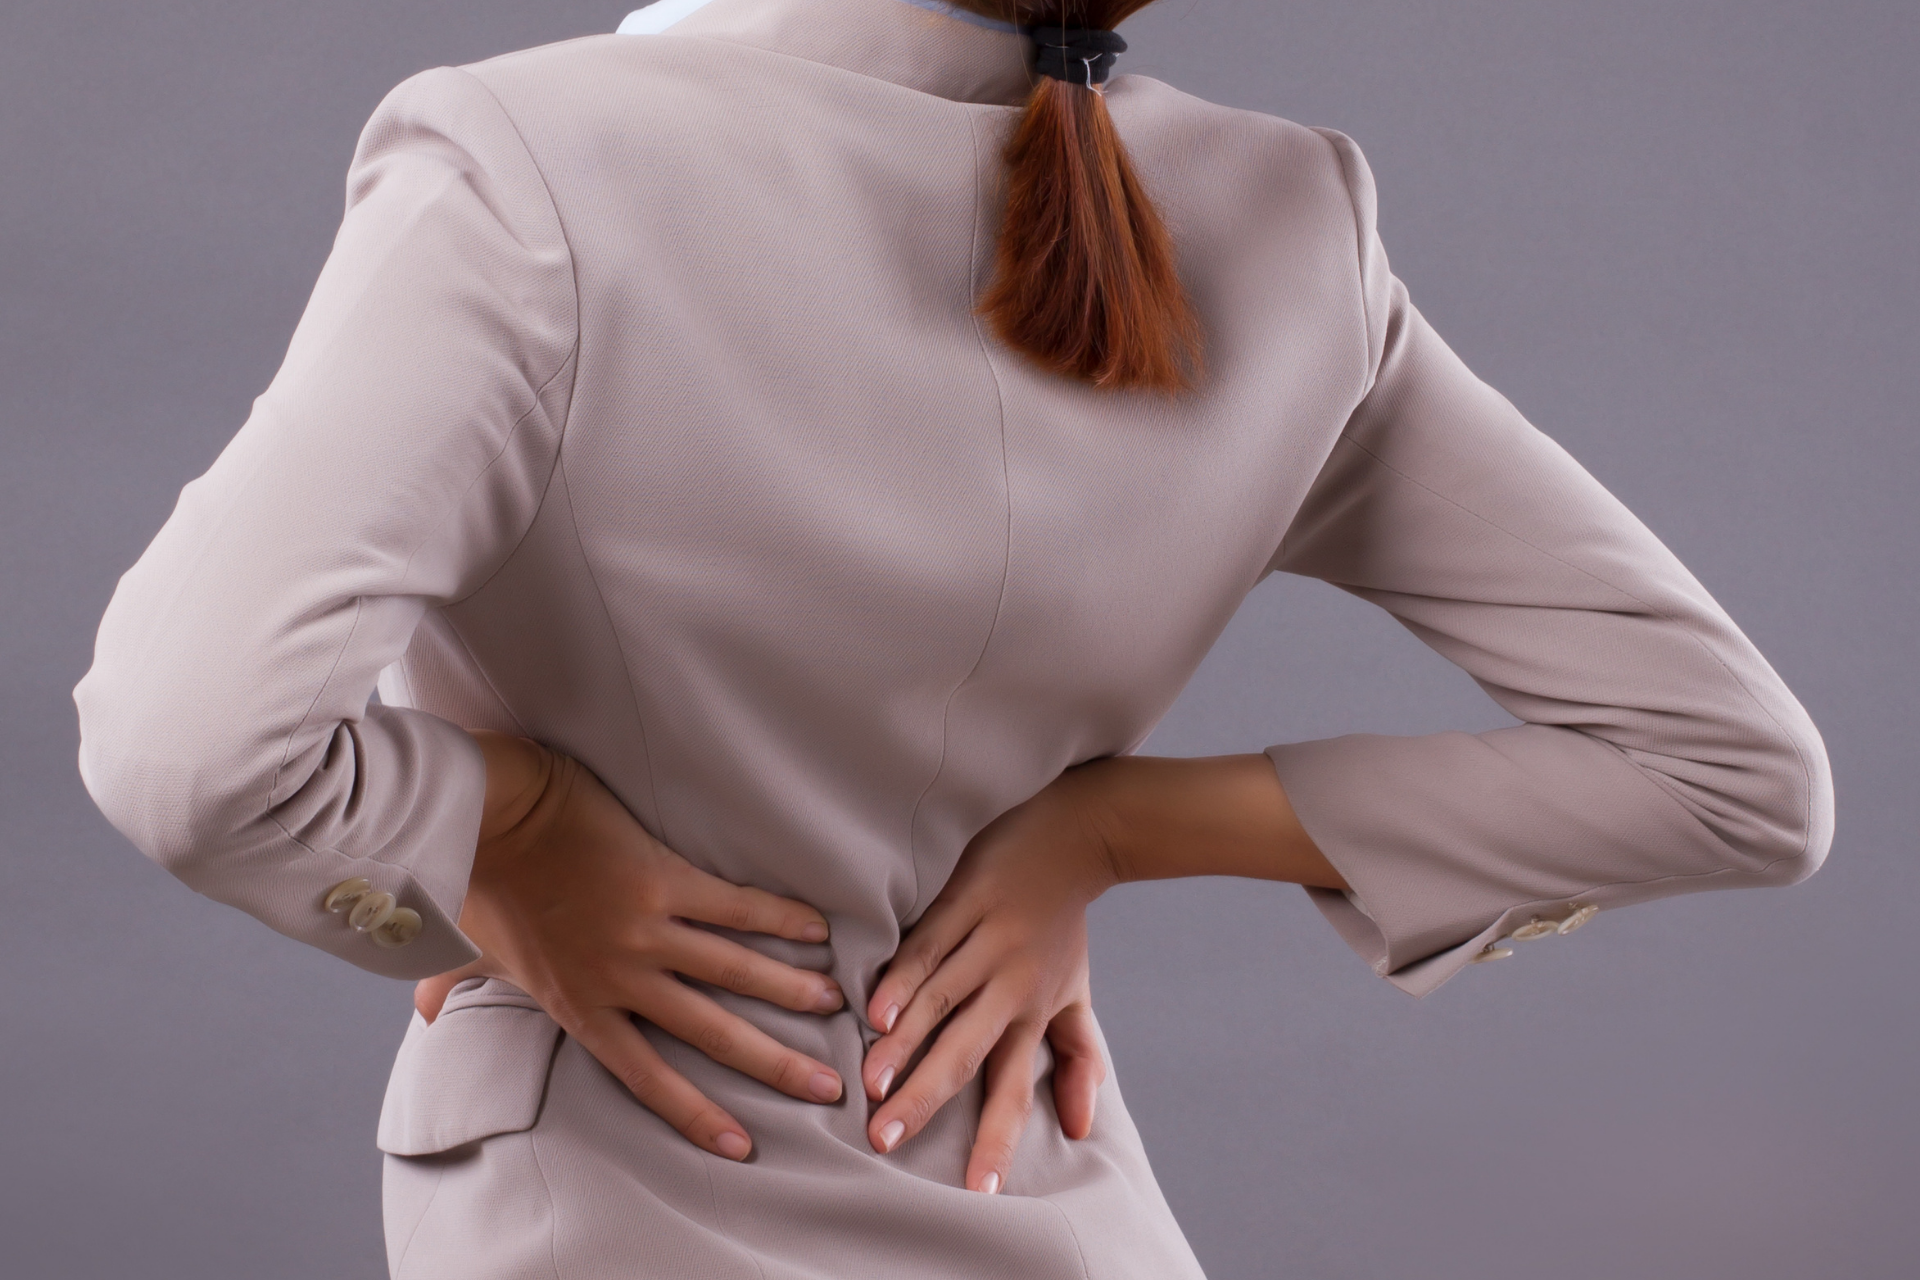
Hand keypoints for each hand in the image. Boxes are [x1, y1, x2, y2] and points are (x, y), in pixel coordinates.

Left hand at [413, 731, 846, 1161]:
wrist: (487, 815)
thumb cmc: (476, 879)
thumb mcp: (467, 948)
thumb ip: (455, 986)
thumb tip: (422, 1012)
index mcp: (578, 1005)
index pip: (646, 1077)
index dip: (697, 1114)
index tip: (743, 1145)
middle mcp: (620, 978)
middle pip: (711, 1033)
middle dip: (774, 1064)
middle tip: (825, 1087)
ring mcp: (646, 930)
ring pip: (734, 973)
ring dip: (790, 991)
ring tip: (835, 1006)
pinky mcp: (664, 878)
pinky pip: (734, 907)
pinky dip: (779, 919)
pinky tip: (817, 930)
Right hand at [859, 764, 1121, 1193]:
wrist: (1075, 837)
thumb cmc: (1062, 927)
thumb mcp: (1077, 994)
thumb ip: (1078, 1059)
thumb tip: (1078, 1127)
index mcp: (1033, 1013)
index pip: (1012, 1086)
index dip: (996, 1137)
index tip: (976, 1188)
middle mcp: (1010, 985)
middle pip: (966, 1052)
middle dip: (927, 1098)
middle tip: (885, 1138)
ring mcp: (987, 942)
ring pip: (941, 1001)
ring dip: (904, 1042)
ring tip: (870, 1082)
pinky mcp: (965, 901)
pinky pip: (929, 944)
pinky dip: (903, 976)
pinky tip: (875, 1006)